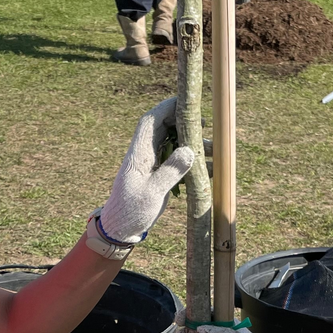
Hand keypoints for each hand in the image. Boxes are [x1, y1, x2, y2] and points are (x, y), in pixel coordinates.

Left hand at [86, 98, 195, 258]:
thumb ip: (170, 172)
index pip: (151, 121)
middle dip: (184, 123)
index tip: (185, 102)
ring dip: (192, 144)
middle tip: (205, 125)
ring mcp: (151, 165)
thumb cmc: (131, 212)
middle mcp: (144, 155)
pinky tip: (208, 168)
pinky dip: (191, 162)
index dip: (167, 108)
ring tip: (212, 150)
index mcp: (138, 154)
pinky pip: (175, 162)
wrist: (121, 229)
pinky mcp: (157, 176)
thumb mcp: (152, 194)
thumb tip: (189, 151)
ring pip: (172, 145)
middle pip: (164, 128)